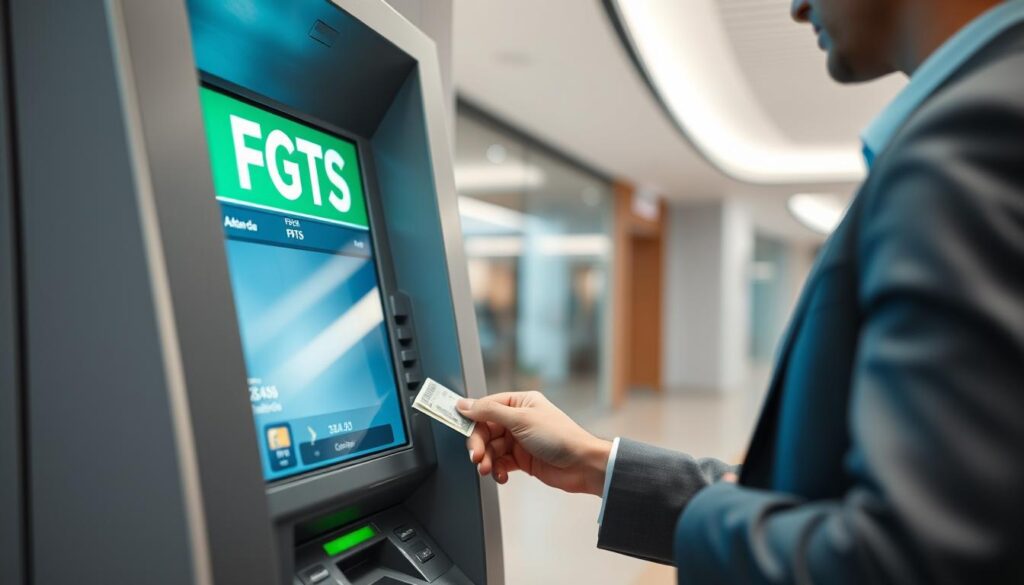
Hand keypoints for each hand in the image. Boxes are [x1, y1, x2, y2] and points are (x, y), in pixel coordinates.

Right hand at [456, 391, 610, 495]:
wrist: (582, 466)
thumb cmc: (560, 437)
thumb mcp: (521, 420)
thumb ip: (490, 412)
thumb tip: (465, 404)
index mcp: (520, 403)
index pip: (486, 407)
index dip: (472, 418)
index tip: (457, 425)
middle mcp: (518, 420)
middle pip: (486, 430)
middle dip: (479, 444)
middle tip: (477, 456)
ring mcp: (520, 440)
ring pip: (491, 449)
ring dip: (487, 460)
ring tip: (488, 470)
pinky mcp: (522, 460)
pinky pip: (501, 463)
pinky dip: (498, 470)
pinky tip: (501, 476)